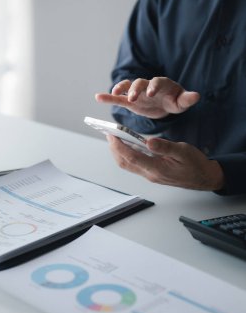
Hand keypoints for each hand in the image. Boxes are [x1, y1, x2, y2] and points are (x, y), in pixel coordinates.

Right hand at [96, 77, 199, 118]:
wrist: (165, 104)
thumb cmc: (174, 101)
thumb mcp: (182, 102)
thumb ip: (187, 99)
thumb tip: (197, 95)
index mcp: (161, 84)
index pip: (157, 82)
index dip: (153, 86)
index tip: (150, 93)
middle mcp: (147, 85)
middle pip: (140, 83)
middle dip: (135, 89)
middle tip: (133, 97)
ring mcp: (137, 92)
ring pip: (127, 87)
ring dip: (120, 89)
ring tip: (114, 93)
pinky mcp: (130, 101)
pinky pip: (118, 98)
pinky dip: (109, 97)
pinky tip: (98, 97)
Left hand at [106, 135, 224, 190]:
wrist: (203, 178)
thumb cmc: (195, 164)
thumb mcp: (183, 151)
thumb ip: (165, 147)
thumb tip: (148, 142)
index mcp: (157, 168)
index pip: (131, 158)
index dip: (119, 146)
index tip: (111, 135)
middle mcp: (150, 174)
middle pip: (125, 163)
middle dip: (114, 149)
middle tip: (109, 134)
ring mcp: (150, 175)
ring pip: (128, 165)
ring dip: (119, 152)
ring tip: (115, 138)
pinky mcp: (152, 173)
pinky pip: (135, 164)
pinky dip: (127, 154)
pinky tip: (128, 145)